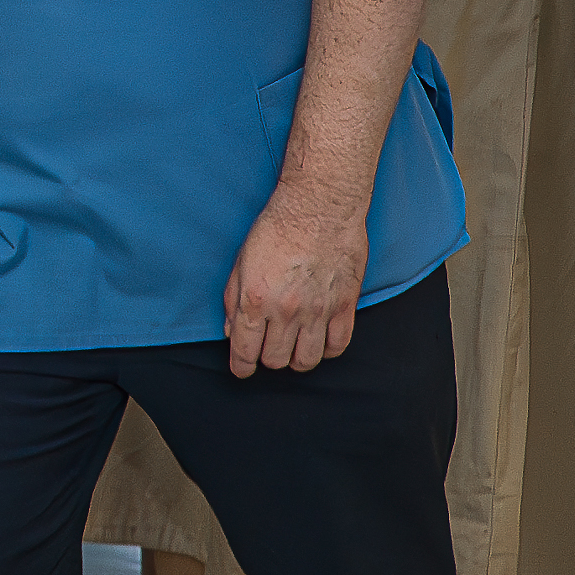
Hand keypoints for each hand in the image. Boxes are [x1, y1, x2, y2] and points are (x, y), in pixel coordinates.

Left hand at [221, 193, 367, 377]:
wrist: (318, 205)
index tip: (242, 369)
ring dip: (295, 358)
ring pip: (306, 361)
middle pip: (274, 360)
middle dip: (266, 357)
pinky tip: (318, 338)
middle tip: (267, 345)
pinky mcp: (344, 305)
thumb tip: (230, 332)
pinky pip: (336, 346)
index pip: (244, 352)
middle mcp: (286, 311)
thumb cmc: (276, 227)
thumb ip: (232, 299)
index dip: (241, 366)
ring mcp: (318, 311)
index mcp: (255, 300)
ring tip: (292, 344)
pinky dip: (325, 349)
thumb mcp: (241, 261)